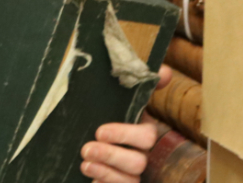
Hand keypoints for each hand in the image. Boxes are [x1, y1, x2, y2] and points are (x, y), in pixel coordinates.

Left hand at [79, 65, 172, 182]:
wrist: (78, 141)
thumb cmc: (103, 119)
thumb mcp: (114, 101)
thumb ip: (138, 85)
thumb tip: (164, 71)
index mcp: (141, 133)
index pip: (146, 136)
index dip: (125, 134)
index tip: (100, 131)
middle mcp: (139, 156)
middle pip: (138, 162)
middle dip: (112, 155)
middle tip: (87, 149)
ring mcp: (129, 175)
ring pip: (129, 180)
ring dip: (106, 172)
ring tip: (85, 162)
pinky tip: (90, 177)